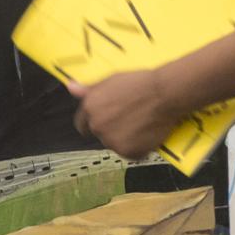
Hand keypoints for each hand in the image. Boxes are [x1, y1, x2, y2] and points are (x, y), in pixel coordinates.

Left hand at [72, 66, 188, 160]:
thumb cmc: (140, 83)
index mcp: (90, 108)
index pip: (82, 124)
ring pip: (114, 144)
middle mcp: (97, 126)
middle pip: (99, 134)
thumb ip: (89, 88)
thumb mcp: (111, 80)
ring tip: (140, 124)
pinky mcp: (128, 152)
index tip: (108, 120)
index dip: (94, 122)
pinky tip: (146, 134)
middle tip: (128, 120)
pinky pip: (130, 153)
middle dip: (110, 130)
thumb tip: (70, 86)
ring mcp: (112, 141)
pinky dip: (138, 148)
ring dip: (124, 139)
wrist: (165, 94)